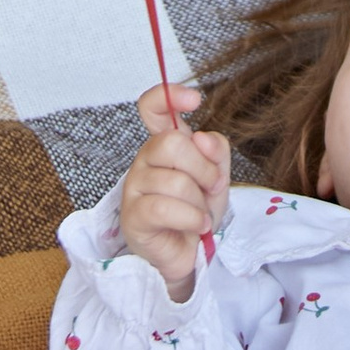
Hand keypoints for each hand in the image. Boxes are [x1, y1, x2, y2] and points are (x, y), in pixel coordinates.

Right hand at [116, 81, 230, 300]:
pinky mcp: (133, 216)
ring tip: (199, 214)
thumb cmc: (196, 210)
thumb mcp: (216, 177)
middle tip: (212, 187)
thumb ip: (216, 152)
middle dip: (203, 168)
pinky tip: (196, 226)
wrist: (188, 254)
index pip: (152, 107)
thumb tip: (202, 138)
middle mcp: (145, 160)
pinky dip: (190, 218)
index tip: (194, 99)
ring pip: (174, 181)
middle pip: (172, 143)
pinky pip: (164, 207)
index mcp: (164, 144)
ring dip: (199, 202)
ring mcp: (135, 187)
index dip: (169, 95)